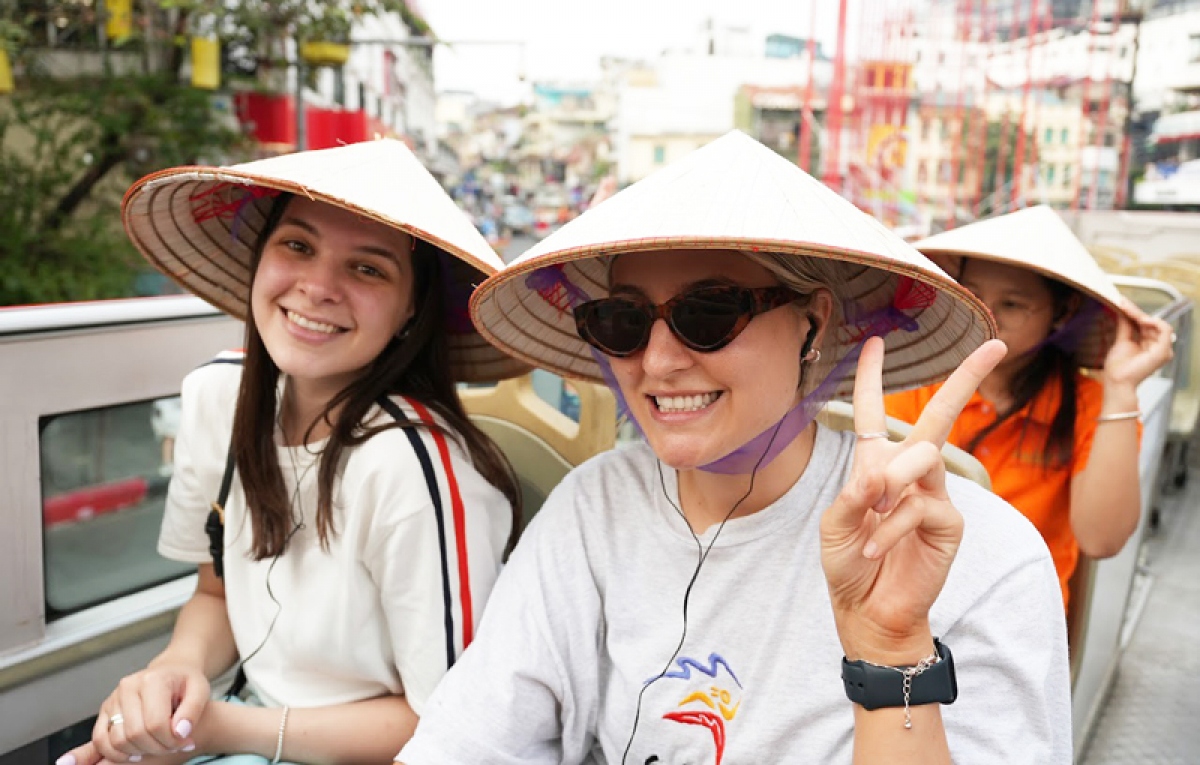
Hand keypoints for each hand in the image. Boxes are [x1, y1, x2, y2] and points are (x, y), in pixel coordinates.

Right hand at [60, 664, 207, 763]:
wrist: (170, 671)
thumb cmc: (185, 682)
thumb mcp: (200, 690)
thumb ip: (193, 710)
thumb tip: (180, 732)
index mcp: (152, 679)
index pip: (156, 723)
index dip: (171, 740)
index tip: (184, 742)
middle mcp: (128, 687)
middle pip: (135, 734)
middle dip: (157, 748)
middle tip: (172, 746)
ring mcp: (113, 698)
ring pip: (117, 740)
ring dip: (139, 752)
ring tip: (157, 746)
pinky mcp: (105, 710)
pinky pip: (100, 739)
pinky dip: (115, 753)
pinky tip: (136, 753)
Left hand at [820, 336, 1006, 662]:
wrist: (869, 613)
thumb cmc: (850, 566)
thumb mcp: (836, 527)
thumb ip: (853, 496)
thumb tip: (878, 476)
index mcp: (875, 467)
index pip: (875, 414)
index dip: (874, 378)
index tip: (876, 341)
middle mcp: (909, 474)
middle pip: (938, 416)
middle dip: (965, 378)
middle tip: (995, 344)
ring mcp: (933, 495)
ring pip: (922, 457)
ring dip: (889, 484)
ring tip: (871, 517)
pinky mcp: (949, 522)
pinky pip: (920, 506)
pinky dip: (891, 527)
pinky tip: (877, 549)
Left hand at [1102, 299, 1174, 389]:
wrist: (1117, 379)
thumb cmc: (1118, 366)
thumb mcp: (1122, 340)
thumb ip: (1125, 326)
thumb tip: (1124, 311)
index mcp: (1147, 343)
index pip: (1144, 323)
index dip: (1134, 312)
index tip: (1122, 302)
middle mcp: (1156, 345)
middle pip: (1150, 322)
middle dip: (1136, 312)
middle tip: (1122, 303)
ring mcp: (1162, 349)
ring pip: (1158, 324)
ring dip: (1143, 316)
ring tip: (1130, 313)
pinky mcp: (1163, 352)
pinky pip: (1166, 331)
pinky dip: (1155, 323)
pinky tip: (1142, 320)